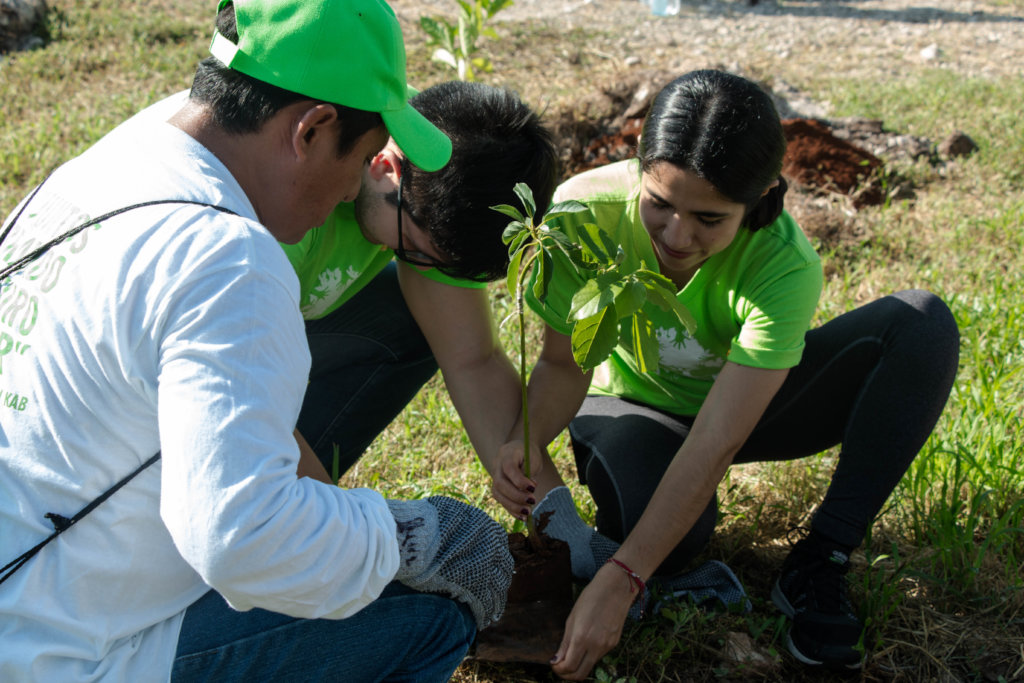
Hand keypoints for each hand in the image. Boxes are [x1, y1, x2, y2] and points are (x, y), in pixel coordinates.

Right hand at [386, 496, 513, 629]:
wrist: (417, 537)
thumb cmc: (427, 522)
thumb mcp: (451, 514)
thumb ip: (460, 522)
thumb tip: (456, 520)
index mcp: (491, 532)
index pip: (500, 552)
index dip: (496, 565)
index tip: (493, 572)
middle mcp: (494, 551)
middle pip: (502, 573)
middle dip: (499, 584)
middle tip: (495, 595)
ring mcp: (486, 571)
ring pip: (498, 592)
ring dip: (496, 603)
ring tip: (492, 614)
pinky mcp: (476, 590)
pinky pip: (486, 606)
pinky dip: (485, 615)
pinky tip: (482, 621)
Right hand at [491, 440, 541, 519]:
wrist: (519, 450)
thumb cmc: (528, 454)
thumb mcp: (533, 458)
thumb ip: (529, 471)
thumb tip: (529, 490)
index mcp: (506, 454)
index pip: (509, 468)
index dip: (519, 480)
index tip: (533, 488)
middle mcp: (496, 466)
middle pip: (500, 484)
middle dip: (516, 496)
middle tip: (532, 501)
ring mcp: (494, 477)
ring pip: (497, 494)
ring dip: (513, 506)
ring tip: (528, 512)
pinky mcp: (497, 487)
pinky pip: (500, 500)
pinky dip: (511, 510)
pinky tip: (522, 516)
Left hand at [550, 561, 637, 679]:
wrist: (616, 588)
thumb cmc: (591, 598)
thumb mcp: (572, 618)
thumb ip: (565, 643)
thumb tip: (556, 660)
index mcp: (581, 638)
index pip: (569, 667)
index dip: (559, 670)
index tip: (554, 665)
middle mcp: (596, 646)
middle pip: (580, 674)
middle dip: (568, 675)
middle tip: (561, 668)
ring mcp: (607, 646)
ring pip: (590, 665)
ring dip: (579, 665)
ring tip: (572, 654)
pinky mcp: (614, 643)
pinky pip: (599, 655)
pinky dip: (589, 655)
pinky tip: (586, 643)